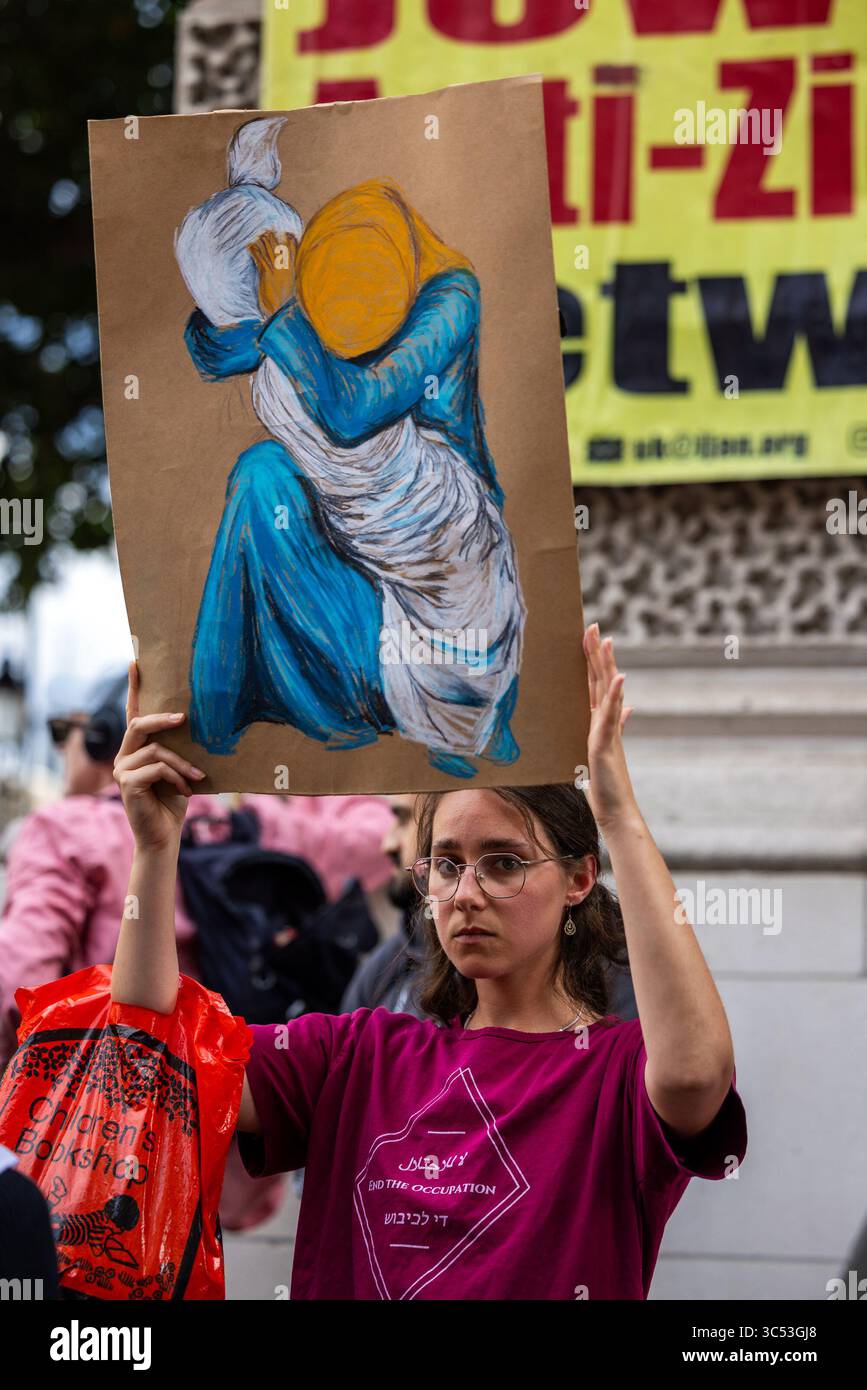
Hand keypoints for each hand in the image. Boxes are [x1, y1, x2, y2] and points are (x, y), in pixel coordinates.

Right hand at [113, 661, 205, 852]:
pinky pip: (157, 768)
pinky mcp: (127, 784)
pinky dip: (177, 777)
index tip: (136, 663)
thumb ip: (178, 750)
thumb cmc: (173, 802)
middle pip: (138, 724)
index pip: (133, 714)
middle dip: (162, 718)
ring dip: (182, 763)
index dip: (134, 689)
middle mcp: (124, 756)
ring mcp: (123, 770)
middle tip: (184, 718)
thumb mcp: (179, 770)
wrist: (163, 836)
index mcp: (137, 749)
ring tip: (197, 778)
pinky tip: (188, 790)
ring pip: (155, 750)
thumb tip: (194, 725)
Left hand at [247, 229, 296, 317]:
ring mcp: (276, 270)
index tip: (288, 234)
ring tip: (259, 235)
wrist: (282, 312)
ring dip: (263, 241)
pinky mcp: (267, 275)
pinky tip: (250, 246)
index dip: (291, 241)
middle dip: (274, 238)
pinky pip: (259, 258)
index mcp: (295, 271)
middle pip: (280, 248)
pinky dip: (254, 251)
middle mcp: (286, 268)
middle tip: (268, 230)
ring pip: (269, 251)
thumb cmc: (288, 305)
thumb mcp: (294, 292)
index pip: (294, 251)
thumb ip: (293, 282)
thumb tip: (293, 279)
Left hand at [581, 623, 639, 831]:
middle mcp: (606, 722)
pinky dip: (616, 696)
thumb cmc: (607, 782)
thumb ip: (614, 726)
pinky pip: (611, 717)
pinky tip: (618, 678)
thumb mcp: (603, 749)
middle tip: (593, 626)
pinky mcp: (604, 744)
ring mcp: (607, 731)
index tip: (590, 635)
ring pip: (607, 693)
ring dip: (607, 666)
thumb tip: (627, 708)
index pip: (597, 683)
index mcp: (602, 721)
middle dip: (597, 653)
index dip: (595, 659)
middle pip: (602, 680)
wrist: (615, 811)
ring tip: (606, 641)